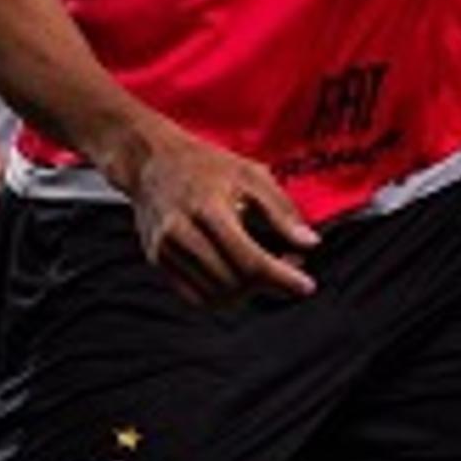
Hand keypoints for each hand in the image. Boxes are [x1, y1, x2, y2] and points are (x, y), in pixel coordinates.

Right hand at [129, 131, 319, 307]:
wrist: (151, 162)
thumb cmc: (206, 166)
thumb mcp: (250, 175)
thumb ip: (281, 211)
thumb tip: (309, 244)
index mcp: (208, 209)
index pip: (250, 260)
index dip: (282, 278)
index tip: (307, 286)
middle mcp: (181, 233)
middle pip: (235, 282)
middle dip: (269, 283)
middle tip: (288, 263)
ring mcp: (165, 250)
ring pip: (216, 295)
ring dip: (248, 292)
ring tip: (262, 269)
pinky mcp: (158, 261)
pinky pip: (196, 297)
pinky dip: (223, 296)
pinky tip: (237, 277)